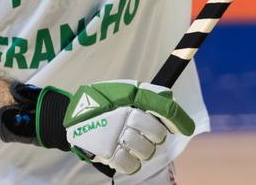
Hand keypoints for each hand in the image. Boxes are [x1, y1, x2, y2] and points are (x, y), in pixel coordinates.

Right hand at [62, 79, 194, 174]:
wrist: (68, 117)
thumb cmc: (99, 103)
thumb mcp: (122, 89)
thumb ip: (146, 94)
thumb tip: (170, 99)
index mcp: (130, 97)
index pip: (163, 108)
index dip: (179, 119)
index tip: (186, 129)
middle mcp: (125, 115)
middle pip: (157, 135)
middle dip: (155, 136)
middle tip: (143, 133)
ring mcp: (116, 135)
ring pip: (146, 152)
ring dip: (142, 150)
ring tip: (130, 143)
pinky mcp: (106, 152)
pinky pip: (130, 165)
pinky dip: (130, 163)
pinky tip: (125, 156)